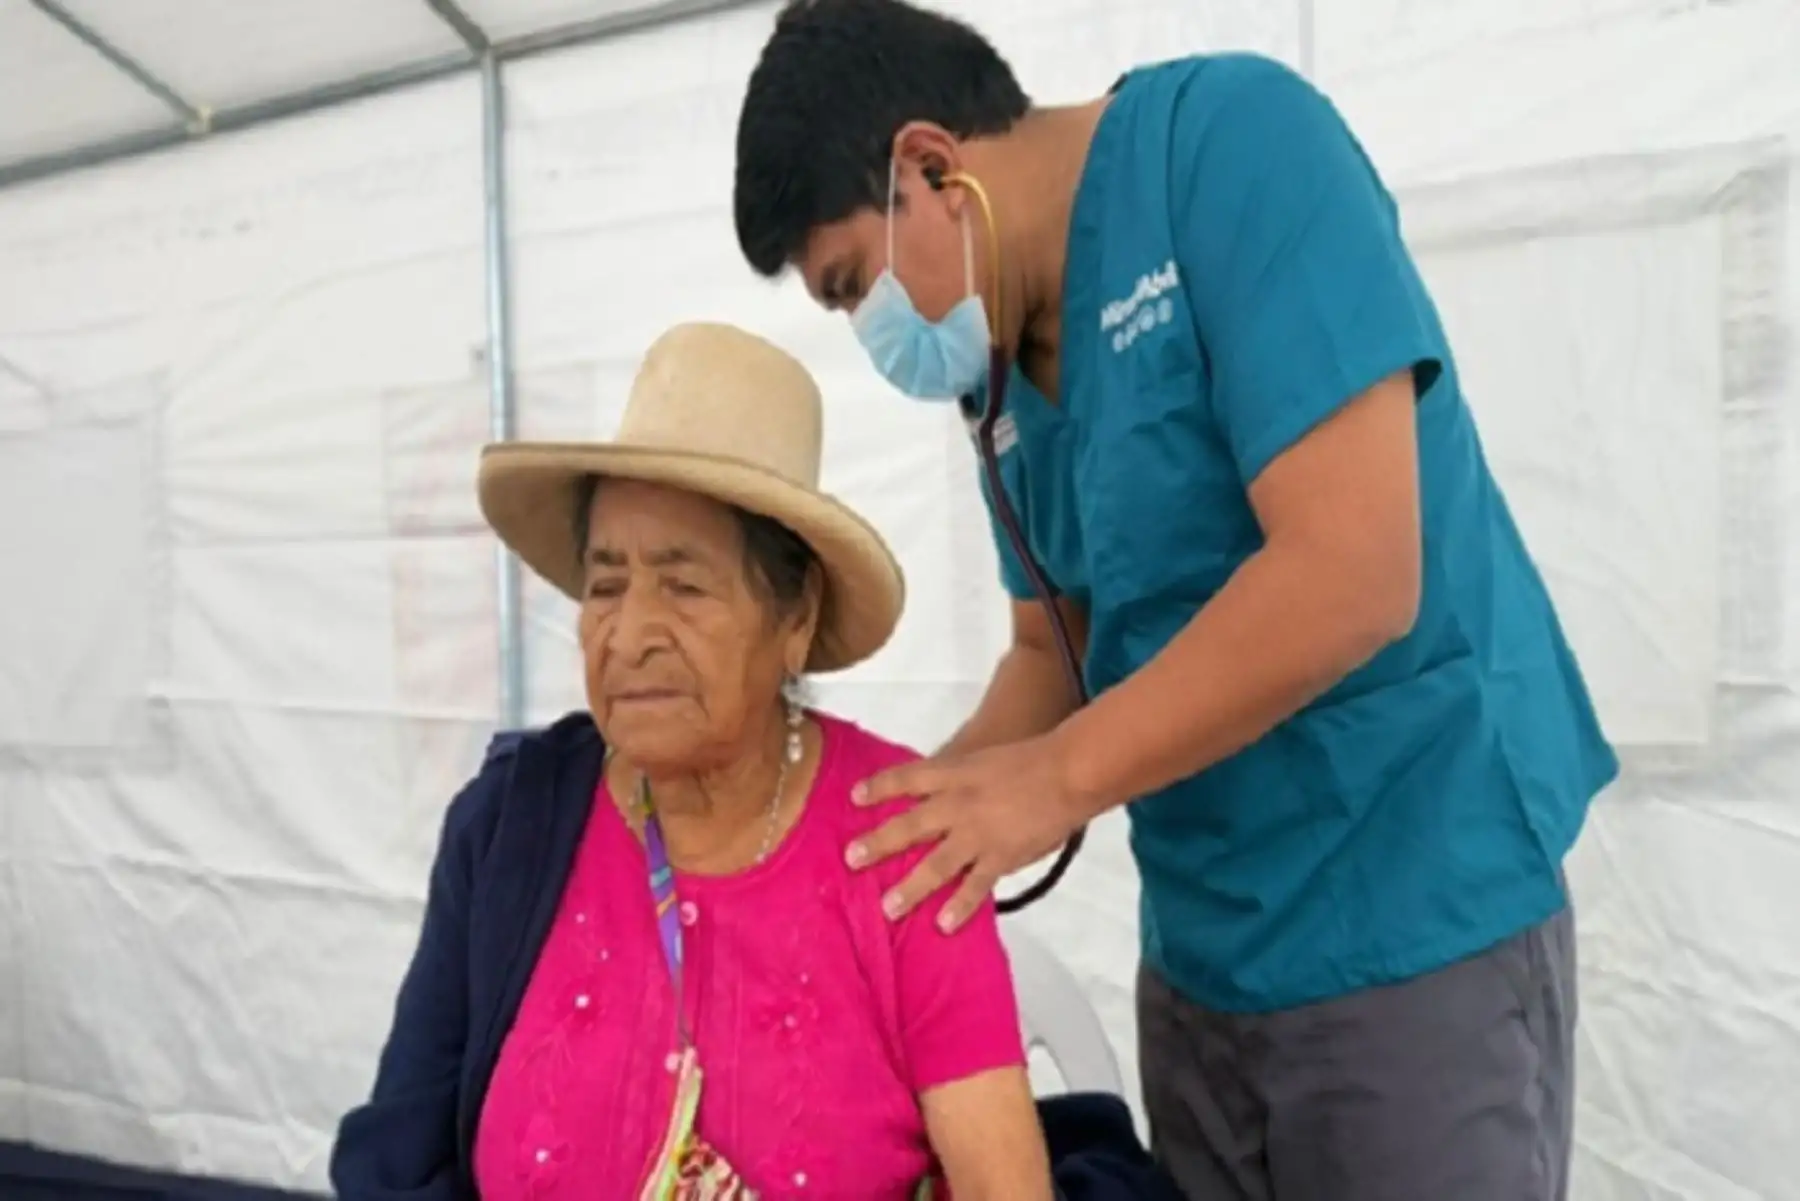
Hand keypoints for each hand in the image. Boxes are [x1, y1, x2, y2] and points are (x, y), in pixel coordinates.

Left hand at [845, 732, 1092, 932]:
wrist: (1068, 773)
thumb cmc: (1031, 762)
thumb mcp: (984, 760)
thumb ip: (959, 778)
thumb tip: (937, 793)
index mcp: (954, 775)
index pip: (907, 779)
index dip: (879, 787)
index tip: (854, 797)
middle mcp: (958, 805)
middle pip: (910, 825)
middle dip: (879, 843)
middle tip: (851, 859)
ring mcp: (978, 835)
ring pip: (936, 864)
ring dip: (910, 887)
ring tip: (888, 907)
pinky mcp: (1001, 857)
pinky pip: (976, 886)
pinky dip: (960, 907)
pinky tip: (943, 925)